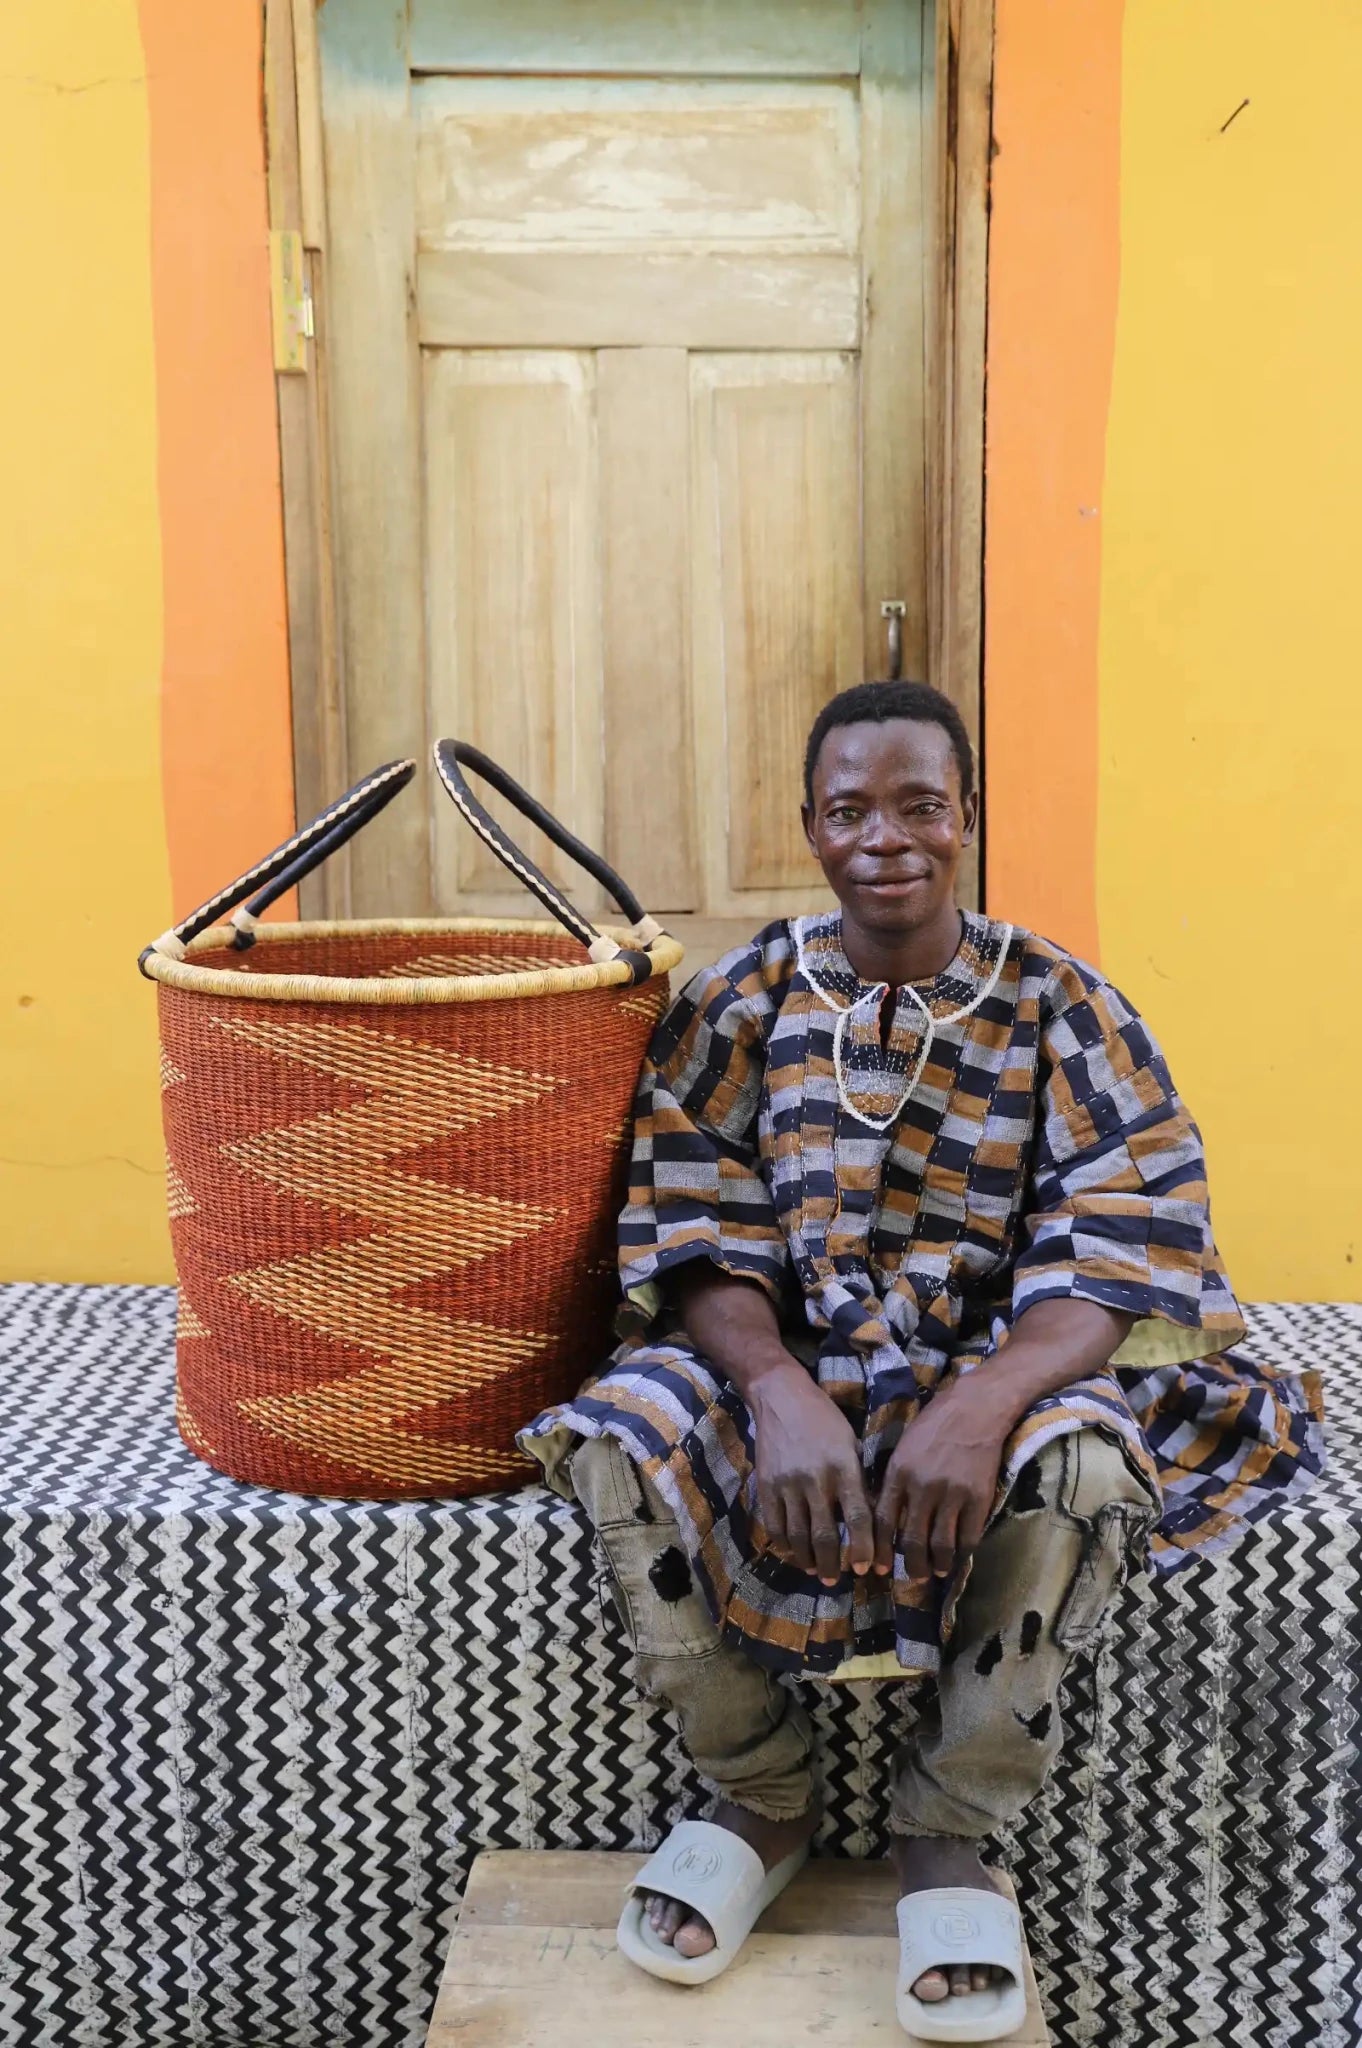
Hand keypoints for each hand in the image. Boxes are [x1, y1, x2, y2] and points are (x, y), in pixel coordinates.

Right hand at [749, 1365, 874, 1585]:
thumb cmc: (824, 1419)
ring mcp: (787, 1483)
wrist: (780, 1397)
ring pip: (797, 1535)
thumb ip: (856, 1480)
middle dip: (832, 1564)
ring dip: (807, 1560)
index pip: (857, 1516)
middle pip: (824, 1534)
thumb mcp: (850, 1443)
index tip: (866, 1567)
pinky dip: (784, 1544)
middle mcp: (815, 1478)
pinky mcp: (765, 1484)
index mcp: (843, 1466)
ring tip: (816, 1571)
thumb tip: (867, 1520)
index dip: (863, 1546)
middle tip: (835, 1580)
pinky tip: (793, 1552)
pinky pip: (774, 1525)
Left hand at [873, 1381, 1007, 1583]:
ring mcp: (951, 1495)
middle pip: (912, 1541)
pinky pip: (968, 1537)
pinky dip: (962, 1554)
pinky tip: (957, 1558)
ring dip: (936, 1565)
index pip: (884, 1522)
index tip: (878, 1568)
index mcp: (899, 1473)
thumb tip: (885, 1515)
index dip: (880, 1550)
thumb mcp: (904, 1447)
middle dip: (910, 1565)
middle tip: (911, 1576)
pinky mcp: (978, 1498)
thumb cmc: (935, 1423)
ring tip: (935, 1572)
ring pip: (940, 1545)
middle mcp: (922, 1487)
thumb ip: (894, 1480)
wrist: (976, 1408)